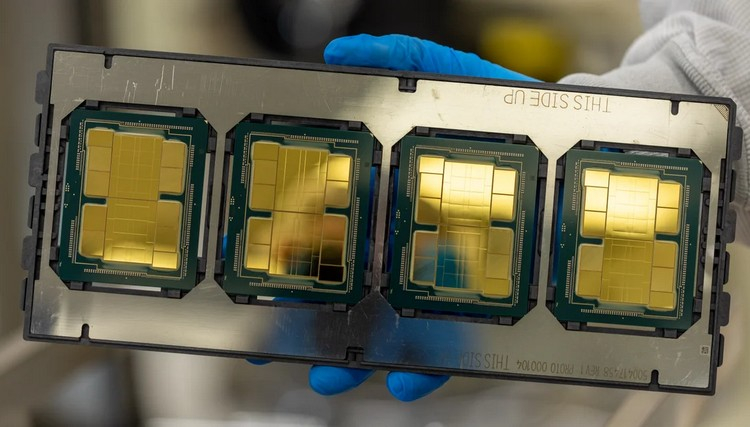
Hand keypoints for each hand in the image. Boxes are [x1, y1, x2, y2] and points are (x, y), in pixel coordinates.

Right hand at [268, 34, 532, 400]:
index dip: (291, 254)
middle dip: (311, 320)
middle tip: (274, 346)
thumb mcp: (455, 76)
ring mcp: (446, 276)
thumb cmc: (512, 111)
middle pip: (351, 287)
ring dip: (356, 355)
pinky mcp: (485, 302)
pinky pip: (454, 345)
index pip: (329, 228)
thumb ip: (404, 57)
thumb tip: (341, 52)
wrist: (575, 146)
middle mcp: (410, 240)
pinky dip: (429, 368)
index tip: (259, 279)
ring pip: (392, 325)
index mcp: (392, 196)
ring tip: (329, 375)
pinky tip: (408, 380)